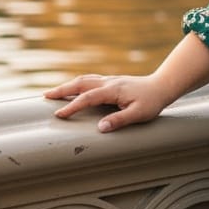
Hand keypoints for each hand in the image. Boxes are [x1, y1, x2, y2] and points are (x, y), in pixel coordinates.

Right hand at [44, 73, 169, 131]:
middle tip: (45, 96)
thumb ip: (120, 120)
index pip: (88, 98)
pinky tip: (73, 88)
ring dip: (68, 85)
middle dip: (62, 90)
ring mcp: (110, 80)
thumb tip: (100, 127)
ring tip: (53, 92)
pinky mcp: (112, 82)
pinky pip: (90, 80)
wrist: (162, 86)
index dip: (72, 106)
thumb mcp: (139, 114)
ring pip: (85, 80)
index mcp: (114, 90)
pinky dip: (78, 84)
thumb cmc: (152, 101)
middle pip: (81, 83)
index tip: (59, 115)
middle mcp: (109, 82)